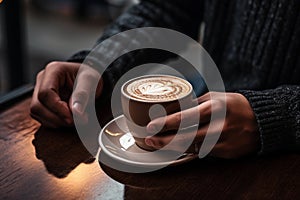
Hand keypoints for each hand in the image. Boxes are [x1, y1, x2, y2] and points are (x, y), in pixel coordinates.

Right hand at [30, 61, 102, 127]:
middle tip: (77, 120)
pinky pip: (42, 117)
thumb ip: (82, 95)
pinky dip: (56, 122)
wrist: (91, 79)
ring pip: (37, 113)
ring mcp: (39, 92)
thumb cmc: (90, 77)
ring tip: (76, 119)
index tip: (72, 118)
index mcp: (53, 70)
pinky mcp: (42, 103)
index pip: (45, 93)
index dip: (57, 109)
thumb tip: (75, 111)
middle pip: (37, 105)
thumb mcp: (91, 82)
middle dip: (57, 117)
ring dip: (57, 122)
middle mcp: (42, 80)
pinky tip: (69, 119)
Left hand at [145, 92, 259, 158]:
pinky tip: (181, 146)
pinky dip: (190, 149)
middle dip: (164, 140)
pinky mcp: (226, 153)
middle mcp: (218, 126)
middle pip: (185, 138)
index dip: (165, 123)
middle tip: (150, 140)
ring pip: (191, 148)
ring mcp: (222, 142)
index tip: (151, 126)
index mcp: (214, 108)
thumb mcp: (216, 97)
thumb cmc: (236, 105)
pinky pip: (203, 152)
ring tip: (160, 143)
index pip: (185, 118)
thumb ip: (195, 104)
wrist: (262, 121)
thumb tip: (175, 109)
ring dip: (173, 147)